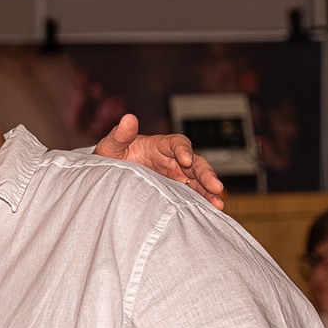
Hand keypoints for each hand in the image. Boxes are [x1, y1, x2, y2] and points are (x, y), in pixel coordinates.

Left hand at [94, 113, 227, 210]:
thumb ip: (120, 134)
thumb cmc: (111, 157)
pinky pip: (193, 194)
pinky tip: (212, 210)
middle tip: (215, 186)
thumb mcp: (111, 146)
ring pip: (198, 180)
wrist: (108, 177)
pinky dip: (203, 200)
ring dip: (209, 191)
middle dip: (206, 173)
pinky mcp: (176, 190)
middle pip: (195, 163)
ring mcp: (177, 175)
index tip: (185, 160)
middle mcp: (173, 159)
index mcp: (160, 145)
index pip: (178, 143)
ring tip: (218, 203)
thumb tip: (128, 117)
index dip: (183, 150)